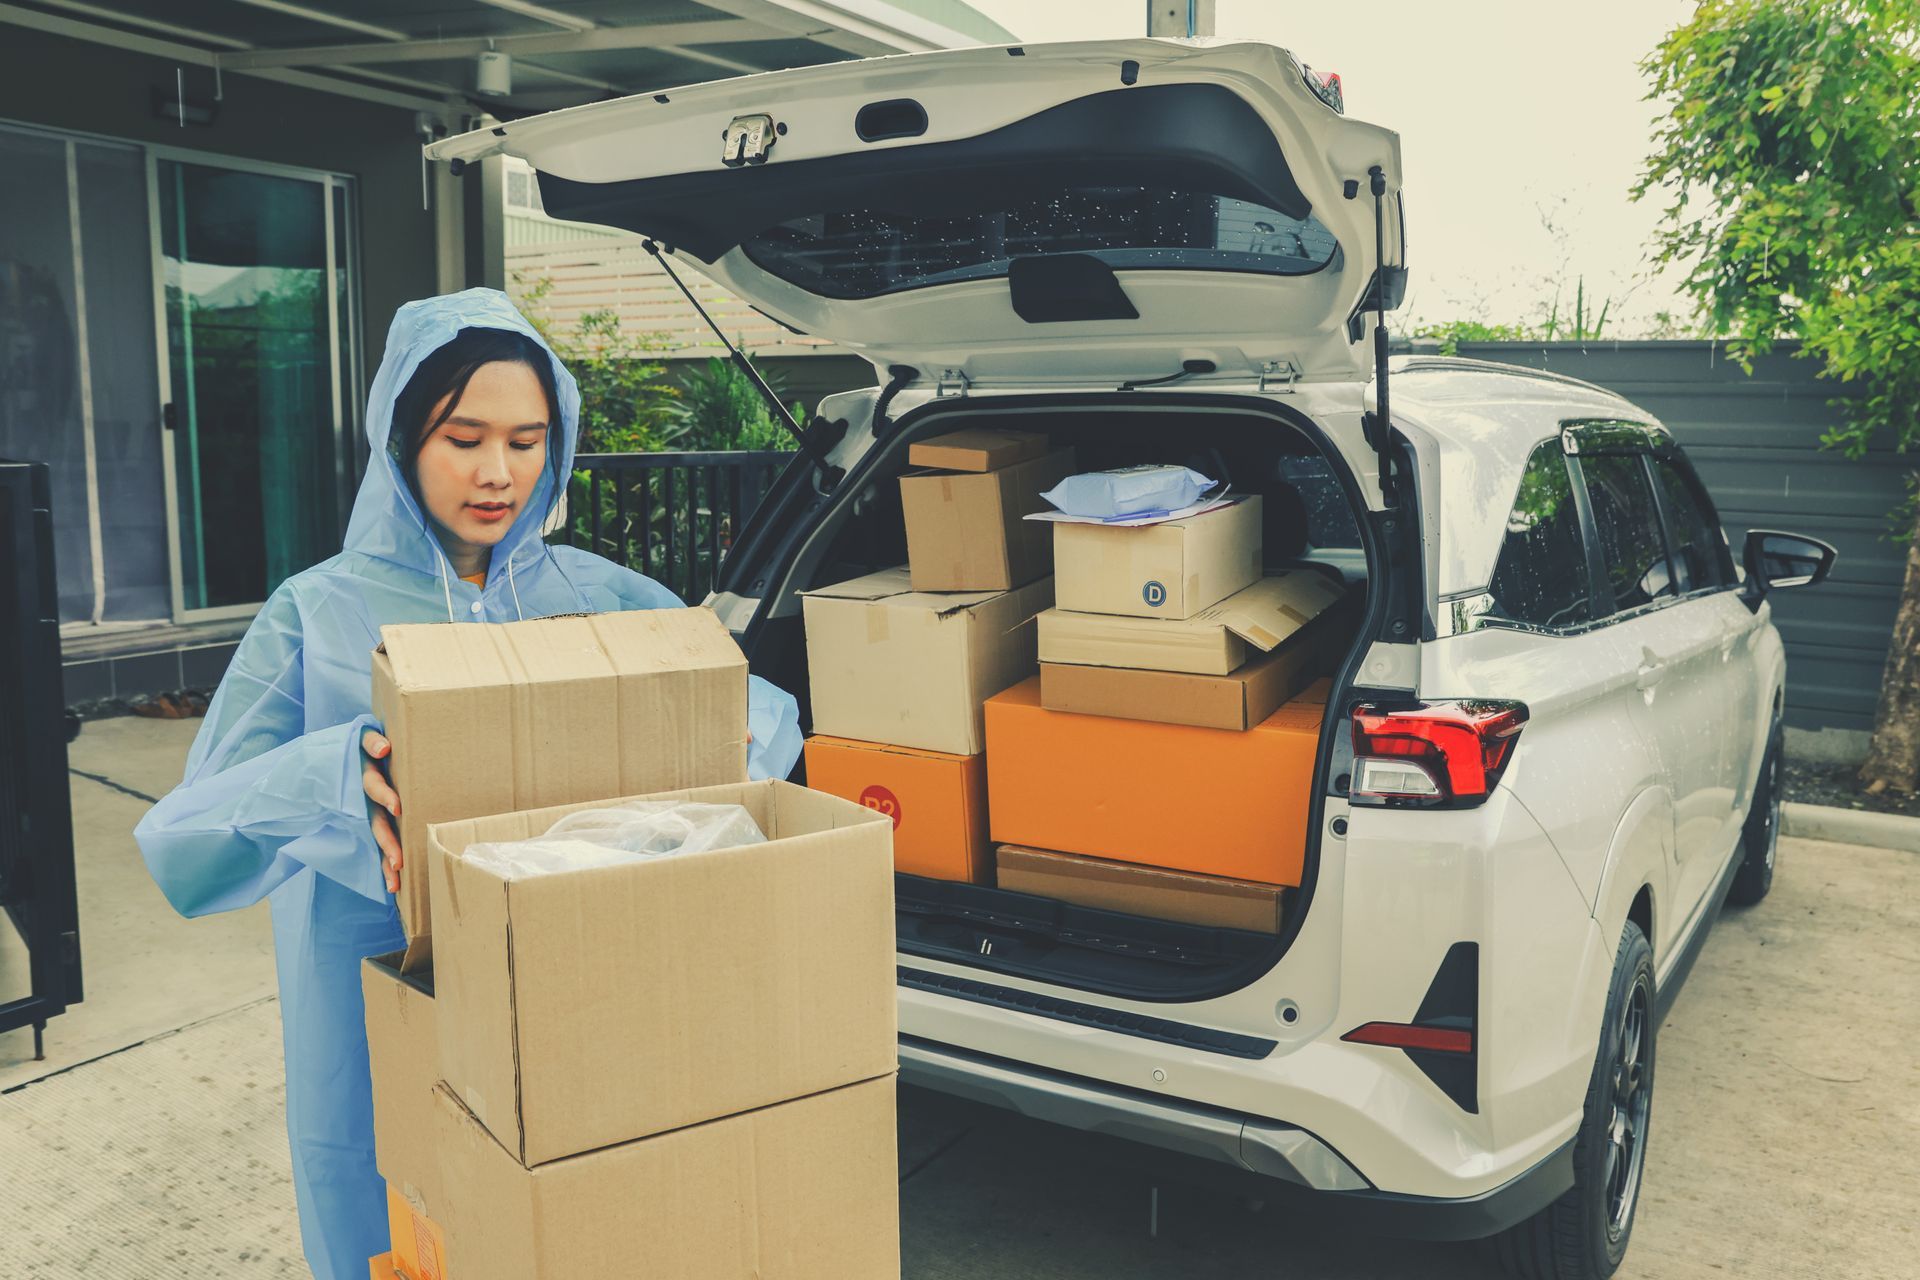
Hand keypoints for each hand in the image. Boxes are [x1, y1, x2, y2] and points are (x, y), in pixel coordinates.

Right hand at [362, 730, 402, 893]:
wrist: (340, 757)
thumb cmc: (365, 747)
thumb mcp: (362, 739)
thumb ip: (372, 741)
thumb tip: (385, 749)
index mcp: (368, 778)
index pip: (375, 787)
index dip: (385, 796)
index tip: (397, 808)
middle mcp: (365, 800)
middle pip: (376, 822)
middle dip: (387, 841)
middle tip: (398, 862)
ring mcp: (367, 813)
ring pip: (377, 838)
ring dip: (386, 858)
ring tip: (396, 879)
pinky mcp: (371, 820)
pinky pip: (377, 844)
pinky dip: (384, 864)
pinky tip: (394, 886)